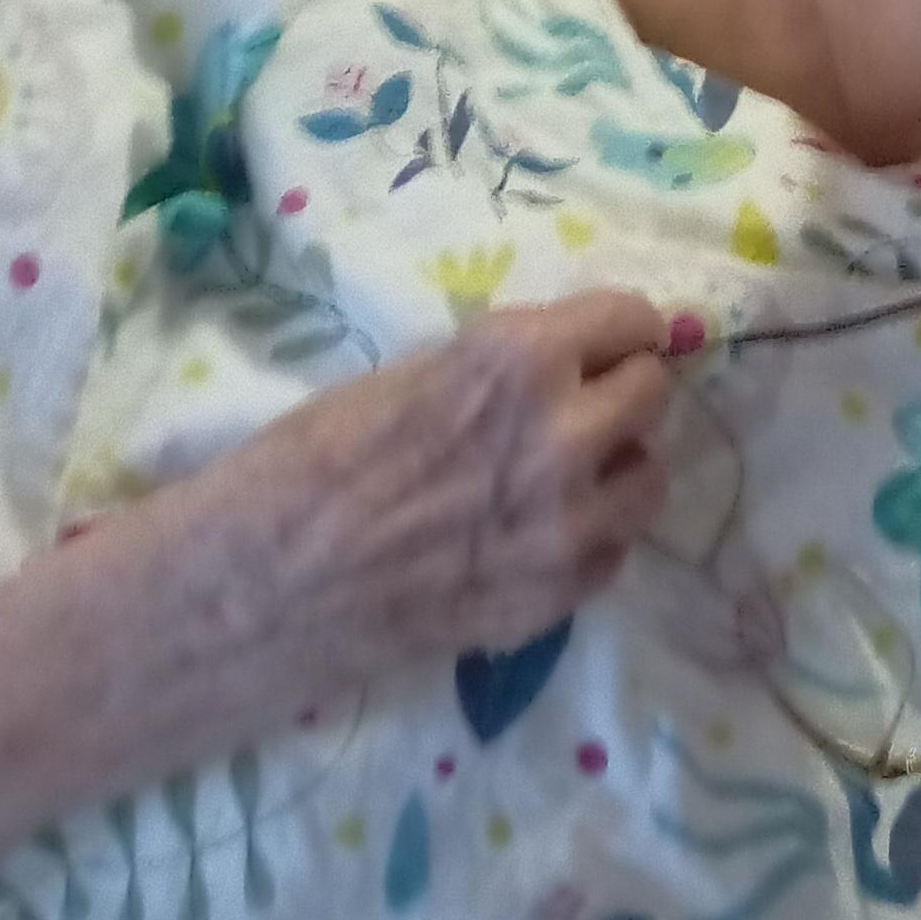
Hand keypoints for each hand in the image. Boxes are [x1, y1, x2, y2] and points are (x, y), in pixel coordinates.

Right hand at [193, 289, 672, 704]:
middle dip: (624, 391)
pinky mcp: (552, 601)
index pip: (632, 318)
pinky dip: (592, 540)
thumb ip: (506, 367)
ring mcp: (565, 528)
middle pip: (652, 394)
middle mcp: (562, 436)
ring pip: (649, 480)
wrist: (269, 580)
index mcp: (521, 358)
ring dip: (618, 468)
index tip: (613, 341)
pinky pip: (614, 555)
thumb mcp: (420, 371)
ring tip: (571, 475)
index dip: (622, 329)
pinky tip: (540, 536)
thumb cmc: (318, 456)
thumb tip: (570, 357)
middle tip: (587, 404)